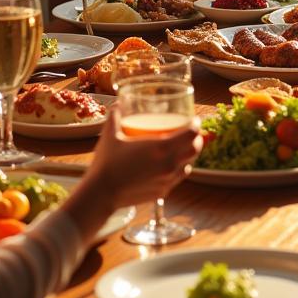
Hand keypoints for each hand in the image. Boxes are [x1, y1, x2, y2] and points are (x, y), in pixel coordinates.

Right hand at [86, 106, 202, 209]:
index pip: (191, 134)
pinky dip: (180, 169)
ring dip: (189, 155)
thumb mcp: (111, 135)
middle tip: (191, 133)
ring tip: (182, 148)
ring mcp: (167, 180)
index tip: (194, 120)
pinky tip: (172, 165)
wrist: (101, 194)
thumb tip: (118, 104)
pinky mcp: (163, 192)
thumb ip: (115, 117)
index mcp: (161, 147)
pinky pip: (178, 178)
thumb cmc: (106, 163)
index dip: (195, 125)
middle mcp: (169, 164)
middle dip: (197, 139)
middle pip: (195, 149)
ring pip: (189, 165)